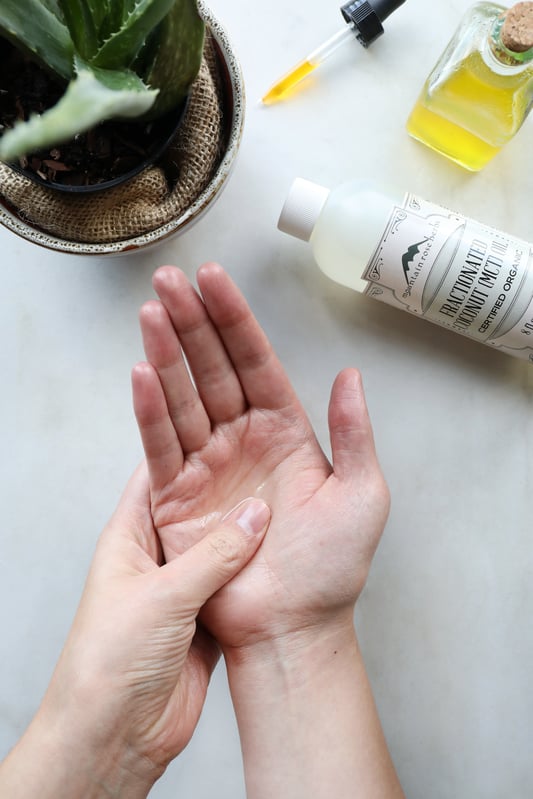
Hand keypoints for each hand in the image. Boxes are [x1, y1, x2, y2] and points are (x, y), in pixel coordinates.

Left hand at [0, 464, 269, 798]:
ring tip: (282, 497)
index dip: (184, 445)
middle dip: (227, 484)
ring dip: (246, 531)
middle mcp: (155, 557)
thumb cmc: (110, 660)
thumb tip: (256, 513)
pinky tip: (281, 553)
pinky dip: (255, 570)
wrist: (115, 735)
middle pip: (196, 507)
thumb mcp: (164, 596)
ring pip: (220, 546)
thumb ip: (214, 554)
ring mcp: (181, 588)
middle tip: (264, 454)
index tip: (220, 421)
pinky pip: (234, 582)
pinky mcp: (203, 618)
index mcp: (128, 538)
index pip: (157, 475)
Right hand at [132, 263, 389, 652]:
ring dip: (166, 353)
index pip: (255, 361)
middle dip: (192, 322)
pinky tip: (142, 371)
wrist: (294, 626)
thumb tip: (350, 376)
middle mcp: (243, 439)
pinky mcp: (179, 495)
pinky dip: (151, 409)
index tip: (213, 280)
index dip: (234, 320)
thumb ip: (354, 433)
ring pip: (184, 397)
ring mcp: (209, 464)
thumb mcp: (362, 495)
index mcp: (285, 430)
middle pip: (212, 369)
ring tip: (151, 311)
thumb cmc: (332, 569)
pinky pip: (163, 444)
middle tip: (168, 281)